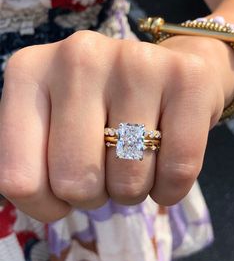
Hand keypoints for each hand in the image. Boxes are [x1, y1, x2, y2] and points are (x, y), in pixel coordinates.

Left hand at [0, 31, 233, 221]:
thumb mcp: (52, 125)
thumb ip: (32, 161)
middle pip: (75, 183)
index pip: (18, 179)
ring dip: (131, 189)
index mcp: (30, 72)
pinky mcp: (187, 79)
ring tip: (135, 158)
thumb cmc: (103, 105)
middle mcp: (79, 56)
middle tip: (104, 169)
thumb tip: (42, 200)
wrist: (164, 72)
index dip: (45, 204)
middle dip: (93, 194)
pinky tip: (166, 163)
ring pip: (128, 183)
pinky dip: (169, 187)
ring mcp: (136, 62)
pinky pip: (177, 171)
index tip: (63, 193)